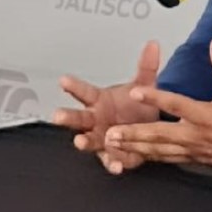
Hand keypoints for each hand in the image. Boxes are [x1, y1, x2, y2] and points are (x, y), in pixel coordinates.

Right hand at [51, 41, 160, 174]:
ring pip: (88, 140)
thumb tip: (153, 45)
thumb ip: (146, 66)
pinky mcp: (112, 155)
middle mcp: (95, 120)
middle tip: (57, 116)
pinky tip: (116, 166)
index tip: (63, 80)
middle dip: (67, 117)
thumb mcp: (143, 85)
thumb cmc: (134, 107)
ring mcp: (101, 139)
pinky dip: (112, 163)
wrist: (145, 129)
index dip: (73, 86)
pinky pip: (110, 161)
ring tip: (80, 141)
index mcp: (99, 101)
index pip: (84, 92)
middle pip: (78, 118)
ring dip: (84, 141)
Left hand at [104, 39, 211, 179]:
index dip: (155, 96)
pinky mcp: (196, 159)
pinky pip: (169, 159)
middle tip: (112, 132)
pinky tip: (139, 156)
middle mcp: (197, 135)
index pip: (176, 104)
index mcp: (206, 116)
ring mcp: (195, 150)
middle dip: (134, 134)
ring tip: (115, 144)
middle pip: (159, 134)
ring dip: (136, 147)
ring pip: (160, 150)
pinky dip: (152, 157)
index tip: (135, 91)